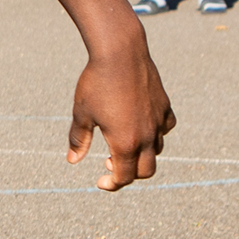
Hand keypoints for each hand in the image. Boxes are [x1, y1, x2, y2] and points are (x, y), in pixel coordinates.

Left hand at [67, 34, 174, 191]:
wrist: (120, 54)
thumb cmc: (96, 83)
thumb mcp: (82, 113)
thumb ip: (79, 140)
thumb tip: (72, 160)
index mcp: (125, 142)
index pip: (124, 177)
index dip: (112, 184)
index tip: (101, 181)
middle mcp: (147, 136)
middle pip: (146, 171)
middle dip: (129, 174)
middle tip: (110, 164)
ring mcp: (158, 121)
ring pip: (157, 150)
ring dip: (142, 155)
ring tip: (123, 145)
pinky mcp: (164, 106)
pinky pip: (165, 128)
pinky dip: (156, 134)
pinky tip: (142, 126)